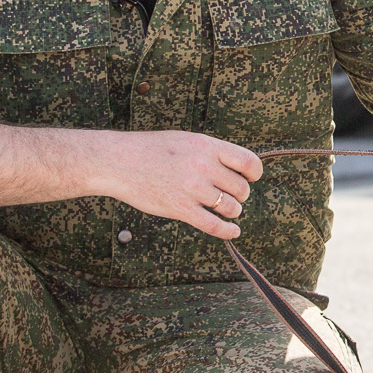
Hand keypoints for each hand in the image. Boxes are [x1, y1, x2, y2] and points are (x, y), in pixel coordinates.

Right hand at [84, 131, 262, 239]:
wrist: (118, 161)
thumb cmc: (151, 150)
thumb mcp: (186, 140)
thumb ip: (211, 153)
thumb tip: (237, 168)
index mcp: (207, 146)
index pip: (248, 162)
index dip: (254, 173)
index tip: (251, 178)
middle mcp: (203, 166)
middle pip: (241, 188)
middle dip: (239, 195)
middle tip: (229, 196)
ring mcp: (192, 188)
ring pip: (230, 207)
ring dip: (232, 211)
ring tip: (225, 209)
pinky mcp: (180, 209)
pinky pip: (214, 225)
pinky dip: (227, 231)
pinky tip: (233, 232)